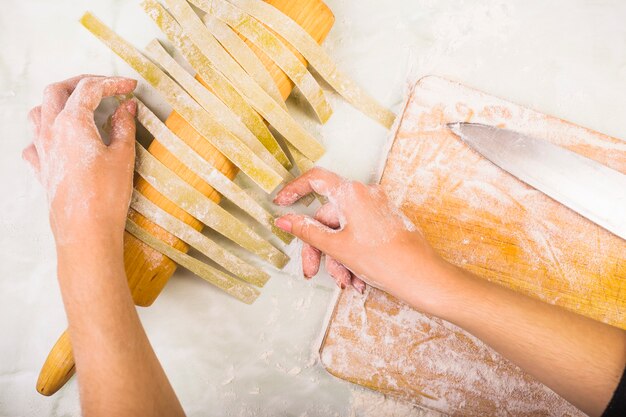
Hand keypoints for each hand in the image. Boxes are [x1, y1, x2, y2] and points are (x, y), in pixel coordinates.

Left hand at [23, 75, 136, 245]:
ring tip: (77, 106)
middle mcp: (51, 132)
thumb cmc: (105, 195)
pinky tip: (58, 140)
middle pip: (57, 91)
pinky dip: (45, 134)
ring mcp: (42, 151)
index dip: (112, 83)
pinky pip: (33, 144)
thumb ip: (124, 126)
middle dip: (80, 83)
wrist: (85, 231)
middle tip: (103, 87)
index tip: (129, 86)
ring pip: (38, 112)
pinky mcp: (41, 170)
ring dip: (57, 102)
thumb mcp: (123, 156)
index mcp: (72, 123)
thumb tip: (126, 107)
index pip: (90, 89)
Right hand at [273, 168, 449, 309]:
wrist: (422, 277)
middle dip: (320, 248)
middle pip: (328, 217)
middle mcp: (365, 195)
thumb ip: (307, 231)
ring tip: (347, 282)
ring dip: (338, 258)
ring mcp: (376, 209)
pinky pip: (358, 236)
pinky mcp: (384, 223)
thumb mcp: (337, 247)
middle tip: (313, 271)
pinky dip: (352, 257)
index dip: (294, 189)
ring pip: (343, 231)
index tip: (281, 203)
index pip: (316, 180)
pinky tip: (358, 280)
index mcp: (352, 193)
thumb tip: (284, 220)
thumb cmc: (385, 260)